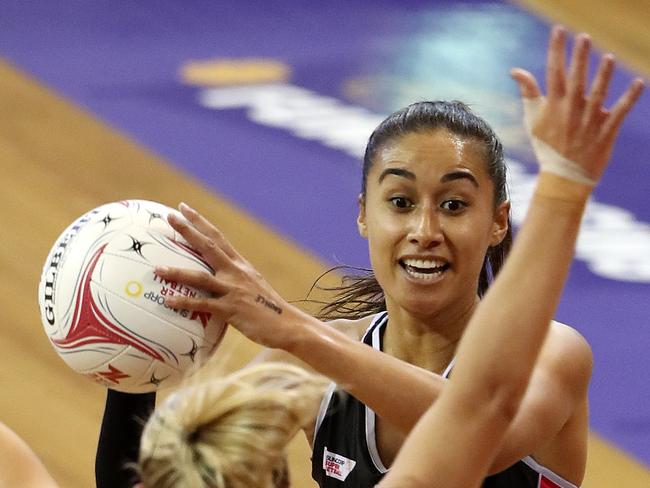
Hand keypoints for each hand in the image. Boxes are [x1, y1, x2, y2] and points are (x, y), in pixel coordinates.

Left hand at [157, 203, 302, 349]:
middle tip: (170, 216)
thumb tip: (217, 281)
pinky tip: (168, 301)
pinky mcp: (231, 309)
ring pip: (200, 277)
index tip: (184, 208)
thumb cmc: (268, 309)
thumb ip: (235, 281)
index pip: (218, 237)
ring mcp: (233, 290)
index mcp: (241, 265)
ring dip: (177, 272)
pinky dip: (185, 302)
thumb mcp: (253, 287)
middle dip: (188, 230)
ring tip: (157, 269)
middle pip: (208, 246)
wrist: (287, 323)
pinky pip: (203, 305)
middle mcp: (236, 272)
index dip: (200, 222)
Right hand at [510, 25, 643, 184]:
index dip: (557, 50)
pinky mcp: (605, 132)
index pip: (554, 73)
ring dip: (603, 77)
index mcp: (554, 106)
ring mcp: (589, 122)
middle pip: (576, 80)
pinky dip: (629, 99)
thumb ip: (527, 92)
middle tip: (584, 38)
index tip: (559, 31)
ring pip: (597, 95)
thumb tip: (515, 70)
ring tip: (608, 58)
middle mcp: (571, 112)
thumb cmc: (547, 145)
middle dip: (579, 59)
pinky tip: (638, 83)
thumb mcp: (533, 119)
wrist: (564, 176)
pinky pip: (619, 113)